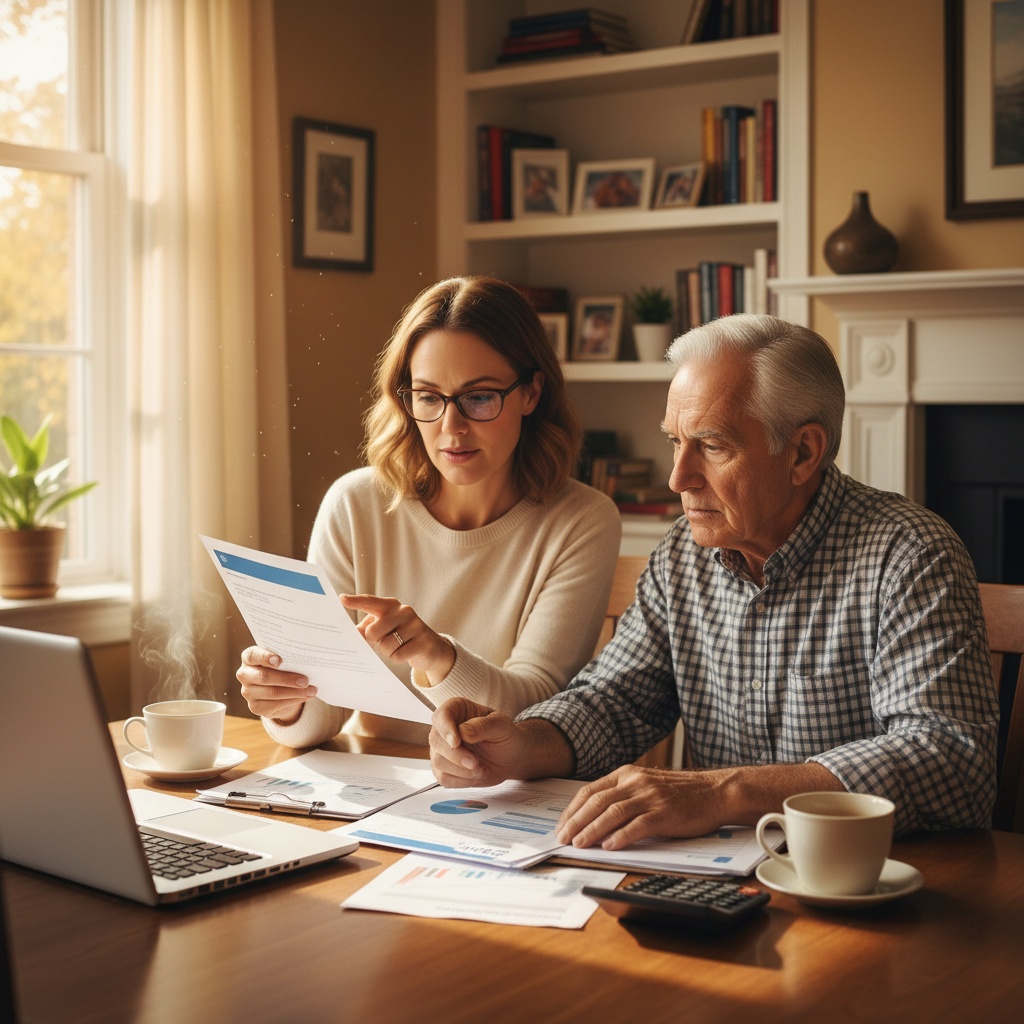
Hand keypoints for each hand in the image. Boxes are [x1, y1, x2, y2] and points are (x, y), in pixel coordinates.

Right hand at [236, 646, 316, 725]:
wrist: (277, 686)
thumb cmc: (281, 666)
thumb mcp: (282, 658)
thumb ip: (287, 657)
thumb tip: (306, 660)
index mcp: (249, 657)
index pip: (253, 655)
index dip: (265, 657)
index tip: (280, 660)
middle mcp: (244, 674)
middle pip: (264, 677)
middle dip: (287, 679)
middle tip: (305, 680)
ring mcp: (248, 692)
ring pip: (273, 693)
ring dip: (295, 692)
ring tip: (311, 690)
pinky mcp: (255, 707)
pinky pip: (276, 705)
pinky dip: (293, 700)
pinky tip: (305, 696)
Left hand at [341, 594, 455, 684]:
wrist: (430, 647)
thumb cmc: (399, 636)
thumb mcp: (383, 628)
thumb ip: (367, 628)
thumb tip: (353, 633)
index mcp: (390, 605)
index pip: (370, 602)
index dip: (356, 601)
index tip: (342, 599)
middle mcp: (404, 611)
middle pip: (373, 632)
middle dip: (375, 642)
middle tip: (385, 641)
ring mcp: (415, 625)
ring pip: (386, 646)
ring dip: (387, 652)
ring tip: (397, 647)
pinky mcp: (423, 641)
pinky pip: (398, 656)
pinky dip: (397, 658)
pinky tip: (406, 652)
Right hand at [429, 697, 573, 787]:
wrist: (516, 755)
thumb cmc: (511, 736)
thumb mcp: (502, 726)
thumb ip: (482, 726)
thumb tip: (463, 732)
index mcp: (456, 710)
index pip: (441, 717)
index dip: (446, 730)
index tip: (459, 742)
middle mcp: (446, 728)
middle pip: (436, 743)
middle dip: (458, 758)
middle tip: (478, 765)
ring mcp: (443, 750)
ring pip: (439, 763)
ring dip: (461, 771)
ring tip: (482, 769)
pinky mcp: (447, 768)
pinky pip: (443, 779)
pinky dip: (460, 781)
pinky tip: (477, 775)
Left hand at [555, 765, 728, 848]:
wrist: (714, 792)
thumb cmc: (679, 793)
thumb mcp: (646, 785)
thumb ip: (622, 795)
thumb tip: (594, 818)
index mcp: (627, 773)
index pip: (590, 791)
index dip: (572, 810)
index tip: (561, 826)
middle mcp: (635, 782)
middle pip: (597, 801)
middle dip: (576, 821)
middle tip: (563, 838)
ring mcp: (650, 796)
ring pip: (613, 812)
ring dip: (592, 830)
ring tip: (579, 844)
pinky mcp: (665, 813)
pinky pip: (638, 825)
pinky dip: (621, 836)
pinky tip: (610, 846)